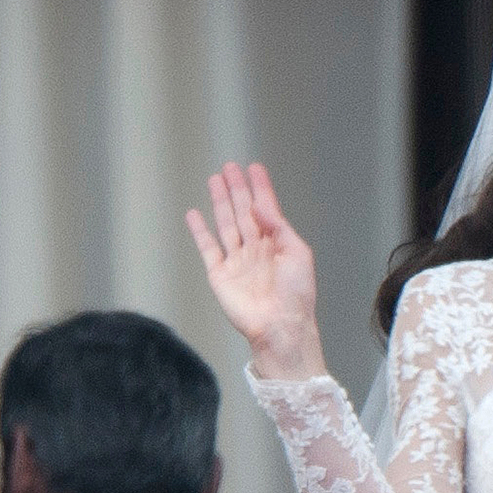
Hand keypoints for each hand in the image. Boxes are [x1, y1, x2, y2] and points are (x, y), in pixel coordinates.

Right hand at [186, 161, 327, 379]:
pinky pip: (208, 247)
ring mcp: (237, 261)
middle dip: (237, 189)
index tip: (254, 168)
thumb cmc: (296, 294)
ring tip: (215, 180)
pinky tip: (194, 214)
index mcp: (278, 244)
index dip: (260, 188)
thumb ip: (279, 227)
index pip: (266, 209)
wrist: (279, 325)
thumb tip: (262, 205)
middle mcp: (257, 250)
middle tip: (230, 167)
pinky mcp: (220, 275)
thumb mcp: (298, 254)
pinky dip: (199, 230)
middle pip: (243, 212)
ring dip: (220, 202)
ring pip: (226, 224)